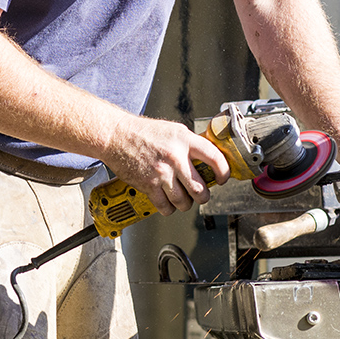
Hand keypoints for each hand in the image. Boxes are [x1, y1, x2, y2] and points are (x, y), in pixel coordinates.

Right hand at [97, 115, 231, 216]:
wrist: (115, 136)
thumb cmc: (142, 132)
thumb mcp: (172, 130)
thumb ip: (190, 143)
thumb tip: (207, 158)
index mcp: (184, 141)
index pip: (215, 159)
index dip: (224, 172)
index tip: (222, 178)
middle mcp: (175, 158)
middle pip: (200, 189)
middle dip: (203, 196)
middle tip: (201, 194)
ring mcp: (161, 173)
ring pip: (184, 202)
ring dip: (185, 204)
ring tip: (183, 199)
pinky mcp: (148, 185)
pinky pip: (165, 206)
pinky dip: (168, 208)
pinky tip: (167, 202)